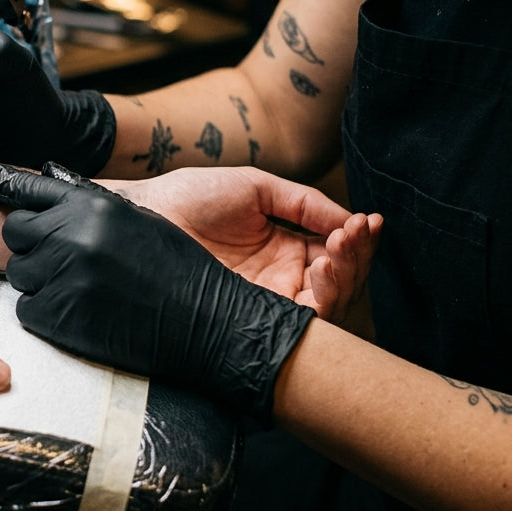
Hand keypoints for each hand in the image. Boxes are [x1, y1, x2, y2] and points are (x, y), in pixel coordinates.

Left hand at [0, 160, 314, 419]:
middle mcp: (73, 234)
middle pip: (16, 232)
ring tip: (84, 293)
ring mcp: (64, 275)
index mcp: (93, 206)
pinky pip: (28, 311)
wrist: (211, 323)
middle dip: (33, 246)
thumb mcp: (137, 219)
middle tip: (64, 264)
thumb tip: (48, 171)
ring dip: (42, 283)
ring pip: (20, 273)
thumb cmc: (179, 269)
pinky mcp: (60, 316)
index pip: (28, 190)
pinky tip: (83, 317)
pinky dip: (48, 316)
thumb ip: (88, 199)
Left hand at [102, 168, 381, 322]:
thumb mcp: (256, 188)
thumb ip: (304, 203)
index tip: (367, 222)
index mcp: (286, 250)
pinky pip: (296, 322)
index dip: (358, 241)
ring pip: (326, 305)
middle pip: (339, 283)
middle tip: (355, 234)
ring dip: (344, 276)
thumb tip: (351, 220)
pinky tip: (319, 267)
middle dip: (357, 259)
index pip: (338, 255)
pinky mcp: (247, 319)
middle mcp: (280, 281)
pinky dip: (320, 298)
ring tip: (338, 248)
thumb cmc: (189, 196)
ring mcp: (265, 301)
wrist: (144, 213)